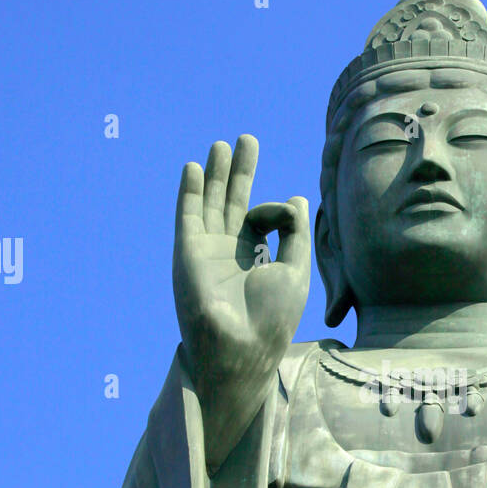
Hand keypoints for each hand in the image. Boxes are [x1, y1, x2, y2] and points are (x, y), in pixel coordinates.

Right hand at [172, 135, 309, 458]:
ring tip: (222, 145)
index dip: (279, 210)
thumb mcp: (295, 270)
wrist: (239, 347)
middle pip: (233, 202)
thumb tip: (298, 198)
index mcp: (256, 260)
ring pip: (210, 202)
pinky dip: (190, 191)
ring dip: (215, 173)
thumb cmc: (271, 319)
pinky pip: (188, 215)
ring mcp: (207, 251)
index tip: (288, 213)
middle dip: (240, 171)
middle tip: (246, 139)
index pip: (264, 220)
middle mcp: (229, 254)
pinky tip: (193, 167)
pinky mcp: (189, 252)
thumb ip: (295, 234)